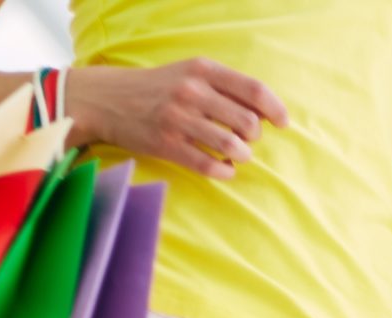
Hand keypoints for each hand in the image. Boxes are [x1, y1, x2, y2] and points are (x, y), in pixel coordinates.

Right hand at [64, 59, 289, 178]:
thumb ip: (223, 86)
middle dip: (255, 135)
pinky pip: (209, 166)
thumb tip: (263, 110)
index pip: (253, 90)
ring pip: (231, 145)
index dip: (275, 110)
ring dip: (242, 155)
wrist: (108, 99)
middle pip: (247, 121)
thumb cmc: (158, 88)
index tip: (283, 123)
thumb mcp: (189, 73)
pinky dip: (225, 172)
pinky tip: (226, 170)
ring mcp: (178, 120)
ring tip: (237, 155)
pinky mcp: (167, 145)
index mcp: (202, 70)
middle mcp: (191, 92)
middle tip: (248, 139)